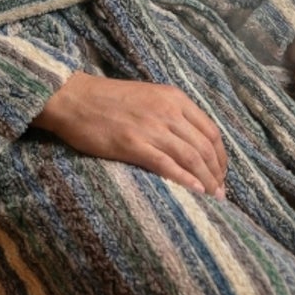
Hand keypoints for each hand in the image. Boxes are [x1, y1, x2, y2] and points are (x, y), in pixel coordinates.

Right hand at [32, 73, 227, 196]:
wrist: (74, 98)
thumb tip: (192, 142)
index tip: (221, 173)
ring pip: (191, 157)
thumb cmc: (109, 100)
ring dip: (206, 181)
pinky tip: (195, 192)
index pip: (211, 131)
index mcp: (175, 99)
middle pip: (204, 147)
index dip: (221, 156)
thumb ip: (172, 113)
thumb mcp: (150, 96)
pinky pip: (166, 164)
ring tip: (212, 198)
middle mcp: (168, 112)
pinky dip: (185, 179)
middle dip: (217, 173)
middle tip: (220, 193)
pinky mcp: (133, 144)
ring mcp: (151, 128)